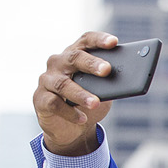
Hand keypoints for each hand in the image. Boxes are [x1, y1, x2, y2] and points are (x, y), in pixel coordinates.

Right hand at [33, 31, 118, 156]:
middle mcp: (59, 63)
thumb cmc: (89, 100)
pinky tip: (82, 118)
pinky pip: (54, 103)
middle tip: (106, 70)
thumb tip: (127, 81)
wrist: (71, 127)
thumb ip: (111, 83)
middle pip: (74, 57)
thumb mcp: (103, 91)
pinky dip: (69, 112)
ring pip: (63, 84)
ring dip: (80, 93)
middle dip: (91, 63)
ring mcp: (47, 80)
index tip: (114, 42)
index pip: (87, 41)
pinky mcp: (40, 98)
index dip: (99, 39)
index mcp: (76, 54)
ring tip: (95, 103)